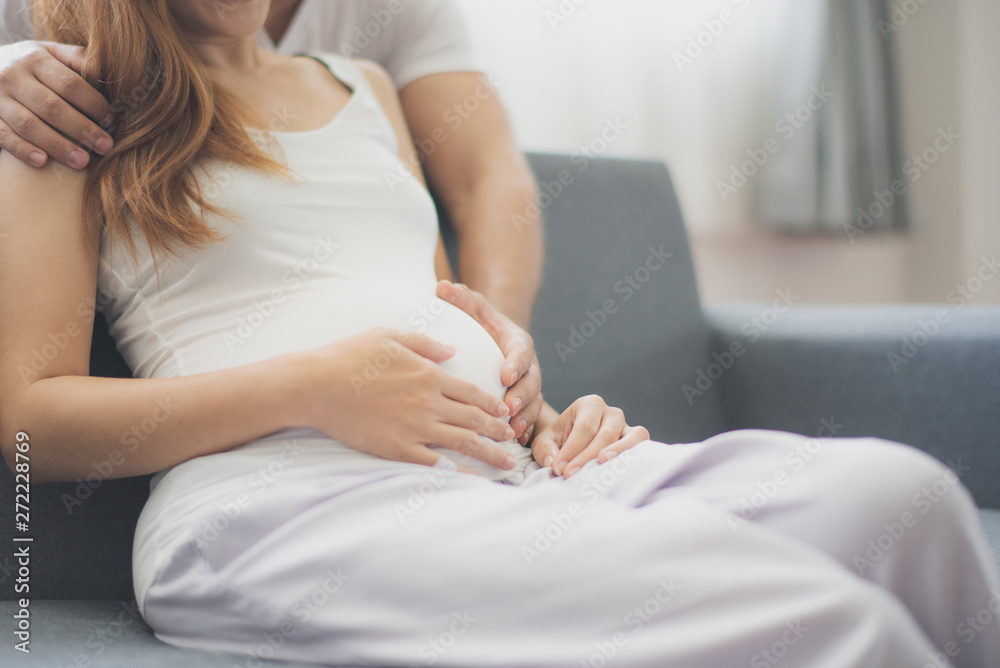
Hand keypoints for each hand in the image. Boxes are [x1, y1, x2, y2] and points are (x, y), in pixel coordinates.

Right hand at [0, 41, 113, 168]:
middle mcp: (13, 76)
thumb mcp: (48, 52)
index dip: (93, 104)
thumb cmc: (28, 64)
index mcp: (35, 59)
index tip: (112, 121)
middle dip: (82, 129)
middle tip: (105, 146)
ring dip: (58, 145)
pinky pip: (4, 136)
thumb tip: (106, 72)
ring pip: (29, 124)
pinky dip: (23, 150)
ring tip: (82, 161)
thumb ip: (76, 58)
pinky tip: (42, 162)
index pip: (69, 84)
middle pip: (52, 107)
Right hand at [295, 327, 518, 472]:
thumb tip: (452, 351)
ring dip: (490, 452)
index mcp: (429, 375)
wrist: (316, 386)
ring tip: (507, 462)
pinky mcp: (399, 448)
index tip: (504, 411)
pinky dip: (459, 472)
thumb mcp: (389, 336)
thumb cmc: (348, 356)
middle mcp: (429, 402)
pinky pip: (437, 463)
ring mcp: (415, 427)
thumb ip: (425, 343)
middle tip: (512, 438)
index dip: (491, 404)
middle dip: (498, 430)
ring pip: (464, 442)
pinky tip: (474, 479)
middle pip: (475, 419)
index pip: (472, 392)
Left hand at [435, 280, 541, 444]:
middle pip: (532, 382)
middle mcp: (529, 366)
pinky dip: (524, 430)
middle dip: (522, 396)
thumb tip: (442, 286)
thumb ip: (461, 298)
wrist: (494, 340)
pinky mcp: (525, 403)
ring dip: (524, 418)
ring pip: (534, 403)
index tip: (506, 373)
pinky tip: (515, 443)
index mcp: (518, 342)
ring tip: (512, 431)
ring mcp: (529, 386)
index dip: (516, 363)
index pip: (521, 351)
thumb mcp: (473, 309)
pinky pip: (530, 418)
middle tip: (507, 409)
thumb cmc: (480, 325)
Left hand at [530, 395, 649, 477]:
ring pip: (629, 437)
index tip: (559, 469)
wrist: (574, 444)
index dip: (571, 449)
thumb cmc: (560, 442)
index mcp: (589, 405)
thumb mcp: (546, 442)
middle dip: (586, 456)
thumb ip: (545, 450)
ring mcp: (627, 426)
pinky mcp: (637, 440)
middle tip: (571, 475)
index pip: (583, 428)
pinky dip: (635, 455)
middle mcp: (611, 412)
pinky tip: (623, 469)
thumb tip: (554, 464)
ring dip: (617, 451)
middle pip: (604, 434)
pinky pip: (643, 444)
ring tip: (602, 462)